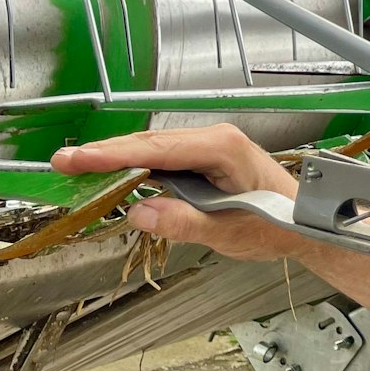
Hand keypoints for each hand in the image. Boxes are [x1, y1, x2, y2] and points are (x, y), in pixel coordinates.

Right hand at [51, 124, 304, 261]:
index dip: (111, 154)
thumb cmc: (278, 225)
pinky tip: (112, 176)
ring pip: (154, 150)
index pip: (155, 149)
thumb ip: (184, 223)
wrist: (307, 223)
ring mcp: (210, 146)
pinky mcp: (206, 159)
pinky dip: (136, 167)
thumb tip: (138, 213)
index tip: (75, 159)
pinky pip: (164, 159)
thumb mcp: (229, 231)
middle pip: (149, 144)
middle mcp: (214, 139)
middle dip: (104, 154)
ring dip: (116, 159)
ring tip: (77, 169)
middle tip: (62, 164)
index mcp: (221, 148)